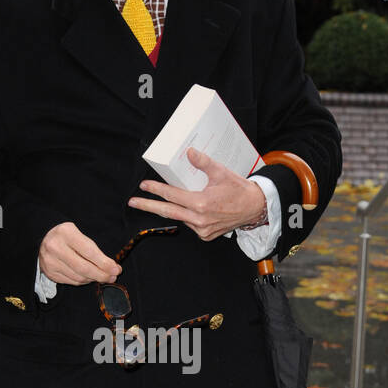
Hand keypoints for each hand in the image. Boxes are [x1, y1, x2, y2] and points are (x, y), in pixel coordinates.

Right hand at [39, 221, 120, 284]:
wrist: (43, 238)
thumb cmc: (67, 236)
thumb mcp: (79, 234)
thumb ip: (94, 249)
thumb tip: (111, 267)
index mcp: (66, 233)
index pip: (89, 252)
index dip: (104, 263)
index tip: (116, 269)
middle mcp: (55, 247)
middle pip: (84, 268)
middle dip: (101, 275)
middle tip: (112, 277)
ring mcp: (50, 261)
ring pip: (78, 277)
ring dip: (93, 279)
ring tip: (102, 276)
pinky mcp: (49, 272)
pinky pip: (71, 281)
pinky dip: (83, 281)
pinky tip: (89, 277)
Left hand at [128, 147, 264, 239]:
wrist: (254, 208)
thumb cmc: (238, 189)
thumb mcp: (221, 172)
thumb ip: (203, 163)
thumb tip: (188, 152)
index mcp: (201, 203)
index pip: (172, 196)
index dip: (156, 190)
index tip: (143, 186)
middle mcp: (199, 219)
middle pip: (168, 212)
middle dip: (148, 206)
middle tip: (133, 202)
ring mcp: (202, 230)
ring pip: (180, 218)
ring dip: (171, 209)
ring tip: (160, 201)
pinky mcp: (206, 236)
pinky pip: (190, 225)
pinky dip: (187, 216)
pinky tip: (190, 209)